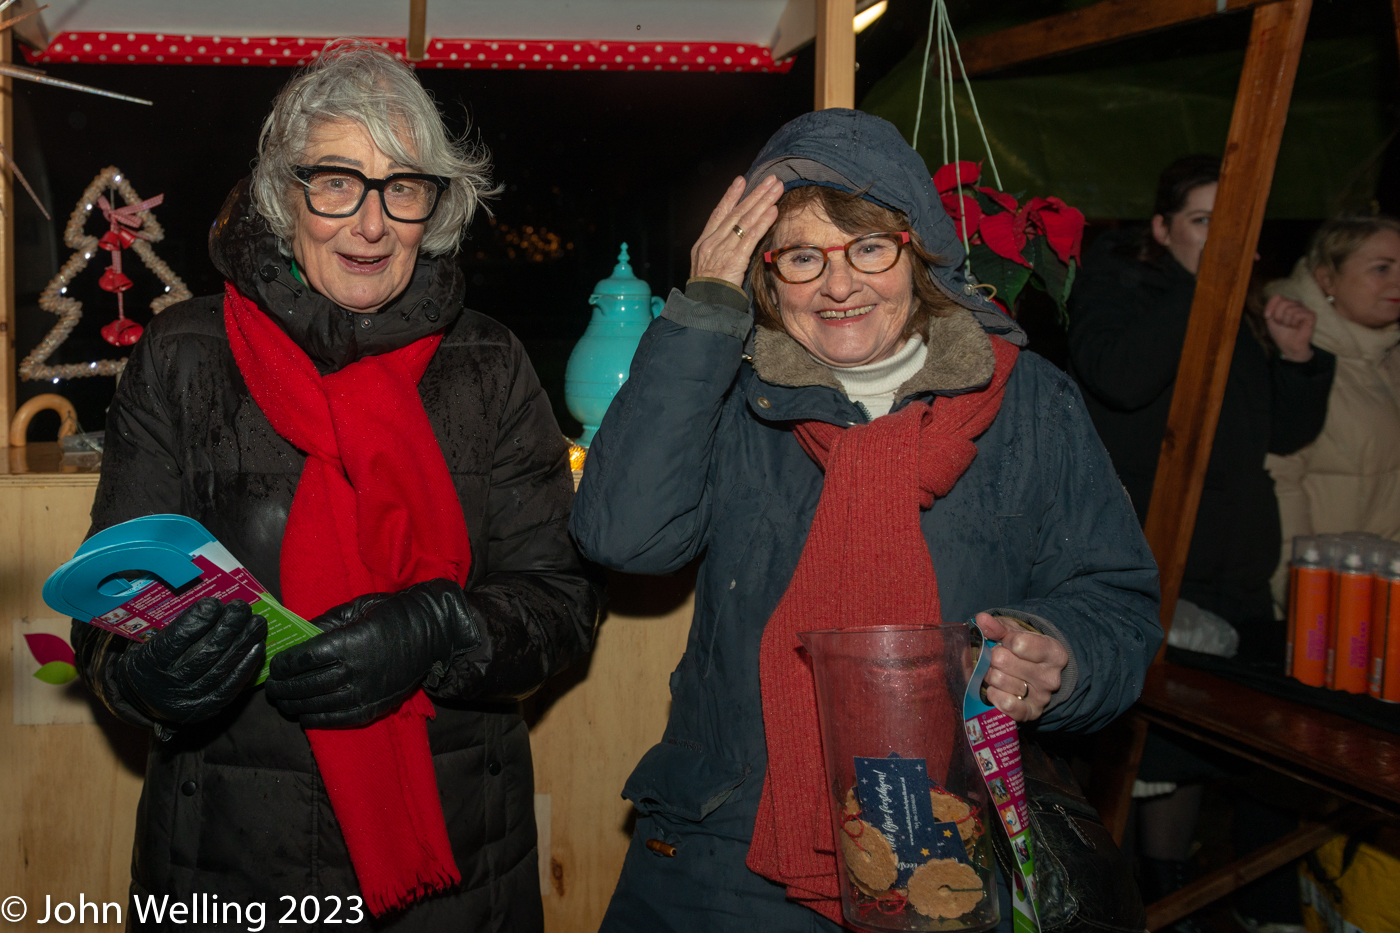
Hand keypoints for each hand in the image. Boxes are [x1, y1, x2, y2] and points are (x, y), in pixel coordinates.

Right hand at [118, 597, 266, 725]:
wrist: (144, 698)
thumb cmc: (154, 659)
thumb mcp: (151, 641)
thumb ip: (177, 626)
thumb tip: (212, 605)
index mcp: (149, 663)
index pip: (177, 639)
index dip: (198, 621)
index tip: (214, 603)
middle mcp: (168, 685)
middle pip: (205, 653)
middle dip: (228, 628)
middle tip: (242, 608)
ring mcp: (188, 700)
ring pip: (221, 668)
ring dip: (243, 643)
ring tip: (257, 623)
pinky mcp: (206, 708)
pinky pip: (231, 686)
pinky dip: (247, 665)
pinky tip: (258, 646)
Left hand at [265, 579, 480, 727]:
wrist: (433, 631)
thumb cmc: (393, 613)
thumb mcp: (356, 609)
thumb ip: (325, 624)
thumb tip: (296, 638)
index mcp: (350, 642)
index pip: (304, 659)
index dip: (284, 664)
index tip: (275, 664)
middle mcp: (356, 670)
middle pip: (307, 684)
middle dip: (284, 687)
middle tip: (272, 687)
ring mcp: (367, 691)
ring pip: (319, 704)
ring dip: (296, 705)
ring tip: (283, 702)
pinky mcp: (376, 706)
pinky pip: (339, 719)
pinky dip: (318, 720)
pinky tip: (304, 717)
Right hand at [689, 175, 783, 286]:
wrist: (705, 307)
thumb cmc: (709, 291)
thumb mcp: (708, 266)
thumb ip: (721, 251)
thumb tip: (735, 240)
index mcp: (704, 242)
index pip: (718, 214)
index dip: (730, 196)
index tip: (741, 180)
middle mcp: (712, 242)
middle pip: (736, 212)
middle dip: (755, 194)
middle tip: (771, 180)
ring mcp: (722, 249)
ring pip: (745, 220)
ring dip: (763, 202)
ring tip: (777, 189)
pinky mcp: (734, 259)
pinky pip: (751, 237)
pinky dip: (763, 223)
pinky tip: (773, 211)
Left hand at [973, 613, 1068, 722]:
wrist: (1036, 674)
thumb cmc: (1025, 650)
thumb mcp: (1015, 633)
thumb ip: (998, 626)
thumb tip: (981, 619)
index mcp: (1054, 652)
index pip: (1018, 643)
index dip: (1005, 640)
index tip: (1006, 642)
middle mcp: (1051, 677)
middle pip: (1003, 661)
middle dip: (993, 657)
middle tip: (995, 658)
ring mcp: (1042, 697)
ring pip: (999, 680)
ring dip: (990, 675)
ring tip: (996, 672)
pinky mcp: (1031, 713)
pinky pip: (1006, 705)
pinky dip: (994, 695)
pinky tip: (995, 689)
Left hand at [1263, 294, 1315, 362]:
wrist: (1289, 346)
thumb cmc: (1281, 333)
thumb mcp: (1270, 319)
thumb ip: (1271, 307)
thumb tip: (1276, 297)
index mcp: (1286, 303)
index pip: (1277, 296)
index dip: (1270, 307)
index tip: (1268, 317)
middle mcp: (1296, 304)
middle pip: (1283, 303)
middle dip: (1278, 317)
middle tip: (1283, 324)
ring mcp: (1304, 309)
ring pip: (1289, 310)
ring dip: (1286, 322)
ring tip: (1290, 327)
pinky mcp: (1311, 315)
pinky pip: (1298, 315)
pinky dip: (1294, 323)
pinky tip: (1297, 327)